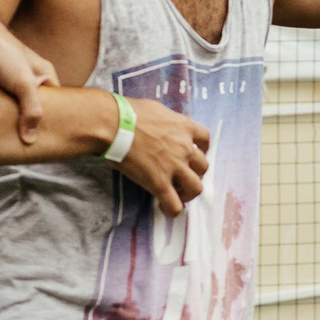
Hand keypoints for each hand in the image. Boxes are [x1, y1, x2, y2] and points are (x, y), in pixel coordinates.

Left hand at [0, 19, 59, 143]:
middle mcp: (30, 79)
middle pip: (35, 108)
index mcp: (45, 75)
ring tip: (11, 142)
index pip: (57, 103)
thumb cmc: (3, 52)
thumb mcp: (24, 83)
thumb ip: (31, 111)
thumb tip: (31, 139)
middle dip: (31, 125)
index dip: (54, 121)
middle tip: (28, 146)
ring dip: (12, 121)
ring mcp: (11, 83)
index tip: (50, 140)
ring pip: (15, 109)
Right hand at [115, 96, 212, 216]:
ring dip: (188, 193)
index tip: (193, 155)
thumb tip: (161, 127)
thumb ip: (166, 121)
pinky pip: (174, 205)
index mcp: (184, 127)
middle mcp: (184, 148)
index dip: (202, 149)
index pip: (205, 139)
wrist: (114, 124)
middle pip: (203, 167)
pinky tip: (162, 207)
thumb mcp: (156, 109)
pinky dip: (172, 210)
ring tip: (176, 195)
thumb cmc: (128, 113)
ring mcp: (174, 167)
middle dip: (195, 174)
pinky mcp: (159, 183)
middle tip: (182, 177)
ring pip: (196, 188)